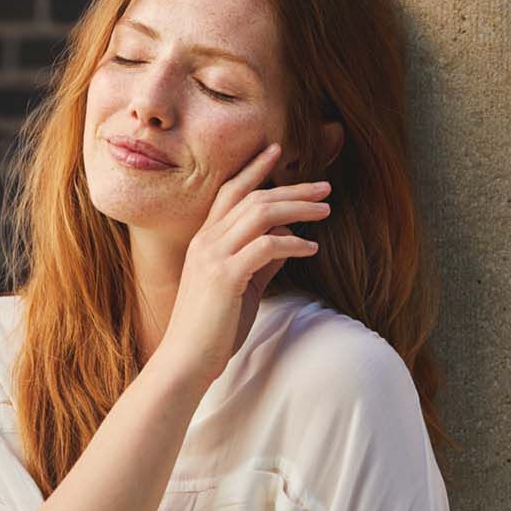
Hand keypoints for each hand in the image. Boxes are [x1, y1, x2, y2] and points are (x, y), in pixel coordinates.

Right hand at [153, 143, 332, 388]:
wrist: (185, 360)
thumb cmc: (212, 328)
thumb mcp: (241, 287)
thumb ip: (261, 261)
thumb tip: (288, 239)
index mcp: (204, 240)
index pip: (229, 191)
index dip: (253, 168)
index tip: (276, 150)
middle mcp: (206, 241)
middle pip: (252, 197)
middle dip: (291, 188)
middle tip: (324, 185)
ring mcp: (213, 256)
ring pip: (260, 214)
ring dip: (298, 208)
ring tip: (325, 209)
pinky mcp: (225, 276)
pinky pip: (266, 246)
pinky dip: (292, 242)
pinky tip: (311, 246)